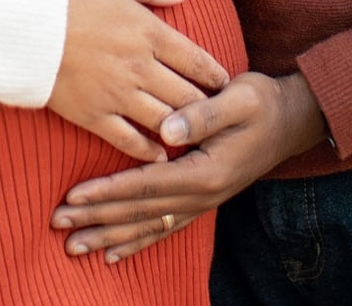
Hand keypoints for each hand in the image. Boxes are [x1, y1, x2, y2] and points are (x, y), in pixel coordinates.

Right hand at [46, 0, 232, 162]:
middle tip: (218, 115)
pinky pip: (128, 139)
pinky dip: (148, 151)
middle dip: (206, 106)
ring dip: (184, 130)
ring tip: (195, 136)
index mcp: (148, 31)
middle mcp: (139, 67)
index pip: (194, 58)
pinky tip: (160, 155)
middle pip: (186, 94)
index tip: (225, 83)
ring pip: (164, 120)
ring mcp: (118, 94)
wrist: (20, 21)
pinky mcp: (93, 115)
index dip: (214, 73)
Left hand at [51, 71, 326, 262]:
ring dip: (110, 236)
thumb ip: (203, 113)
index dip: (109, 191)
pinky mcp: (201, 202)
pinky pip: (164, 230)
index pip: (147, 185)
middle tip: (59, 222)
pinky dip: (137, 243)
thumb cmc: (261, 102)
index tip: (74, 194)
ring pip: (148, 227)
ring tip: (74, 245)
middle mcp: (202, 195)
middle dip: (97, 218)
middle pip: (141, 212)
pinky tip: (112, 254)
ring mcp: (202, 203)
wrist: (292, 120)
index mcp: (207, 171)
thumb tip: (168, 128)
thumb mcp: (238, 97)